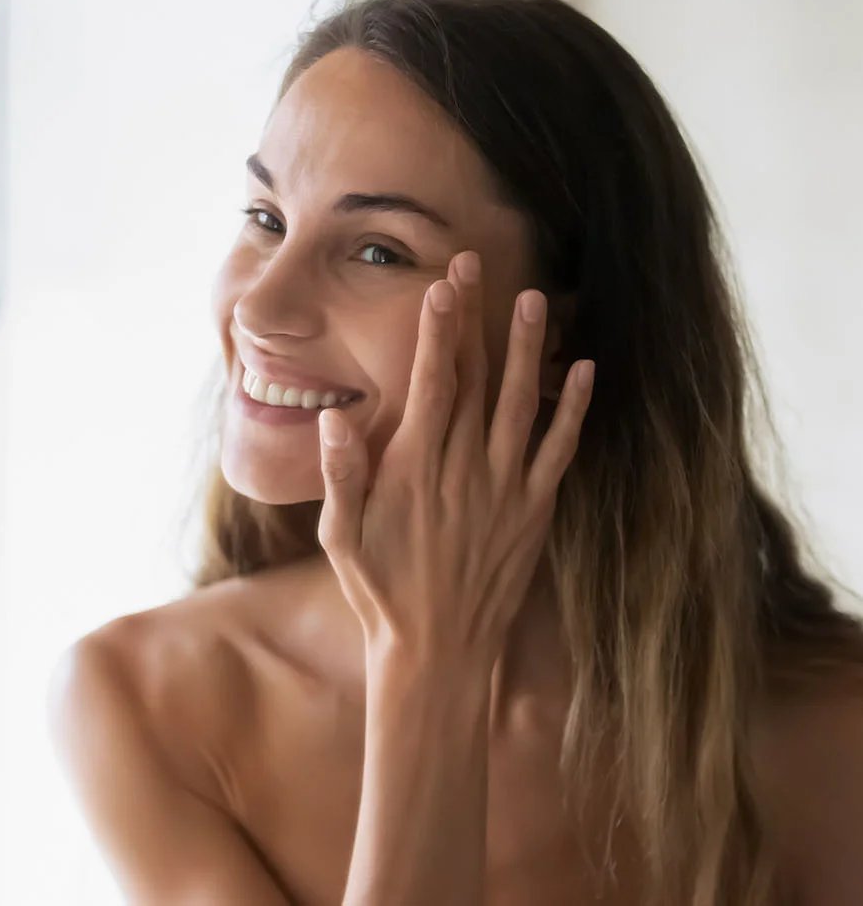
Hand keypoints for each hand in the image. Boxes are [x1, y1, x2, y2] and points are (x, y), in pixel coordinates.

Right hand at [316, 251, 592, 667]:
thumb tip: (334, 419)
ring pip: (522, 404)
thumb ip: (340, 475)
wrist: (436, 652)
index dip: (438, 332)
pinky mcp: (534, 512)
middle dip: (476, 319)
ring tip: (535, 300)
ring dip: (529, 350)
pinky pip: (559, 451)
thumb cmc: (379, 592)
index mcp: (415, 470)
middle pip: (475, 380)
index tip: (442, 286)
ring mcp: (505, 490)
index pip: (432, 384)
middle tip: (478, 265)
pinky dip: (573, 410)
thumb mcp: (340, 537)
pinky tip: (583, 372)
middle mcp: (465, 471)